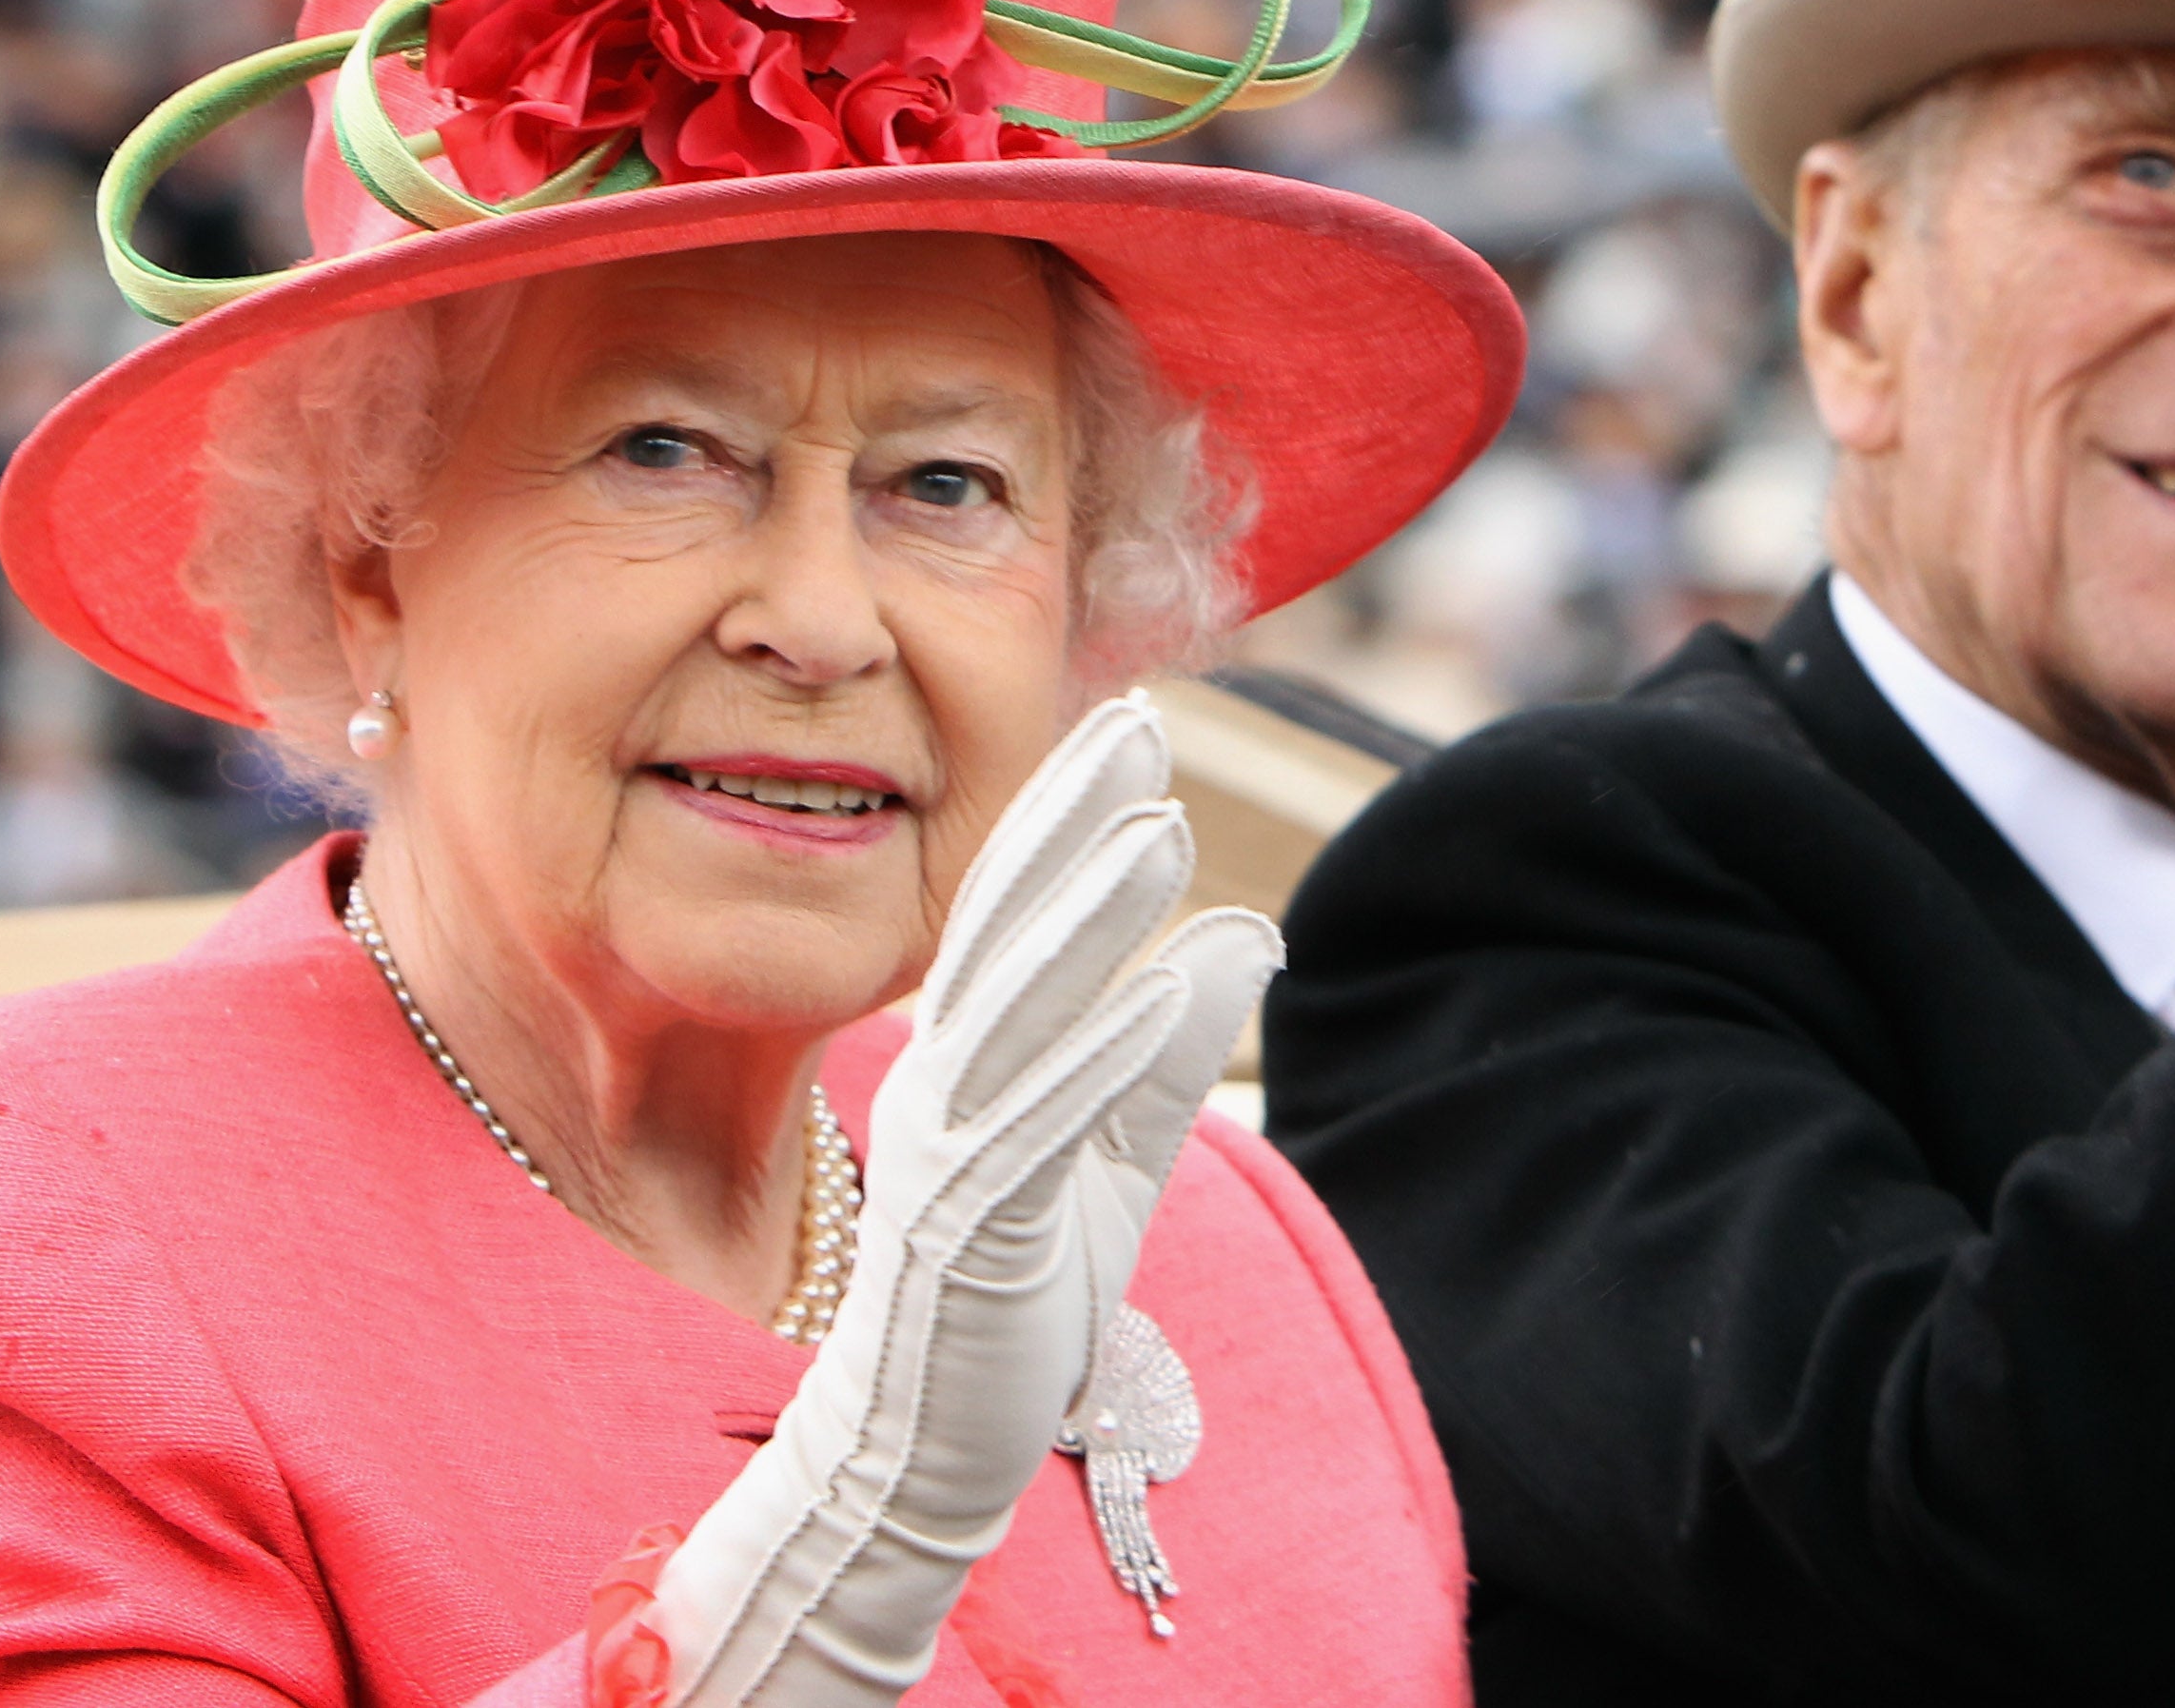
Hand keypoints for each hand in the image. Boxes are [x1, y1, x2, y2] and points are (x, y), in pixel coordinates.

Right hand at [646, 691, 1276, 1705]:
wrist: (925, 1455)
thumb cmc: (1016, 1307)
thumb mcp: (1111, 1161)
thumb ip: (1168, 1052)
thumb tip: (1249, 932)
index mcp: (961, 1064)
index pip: (1012, 914)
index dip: (1065, 814)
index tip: (1126, 721)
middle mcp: (939, 1090)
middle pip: (1005, 930)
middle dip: (1070, 821)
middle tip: (1138, 720)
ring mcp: (947, 1159)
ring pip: (1017, 1010)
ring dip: (1090, 916)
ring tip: (1161, 825)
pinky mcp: (973, 1234)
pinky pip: (1040, 1128)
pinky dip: (1102, 1054)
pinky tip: (1162, 989)